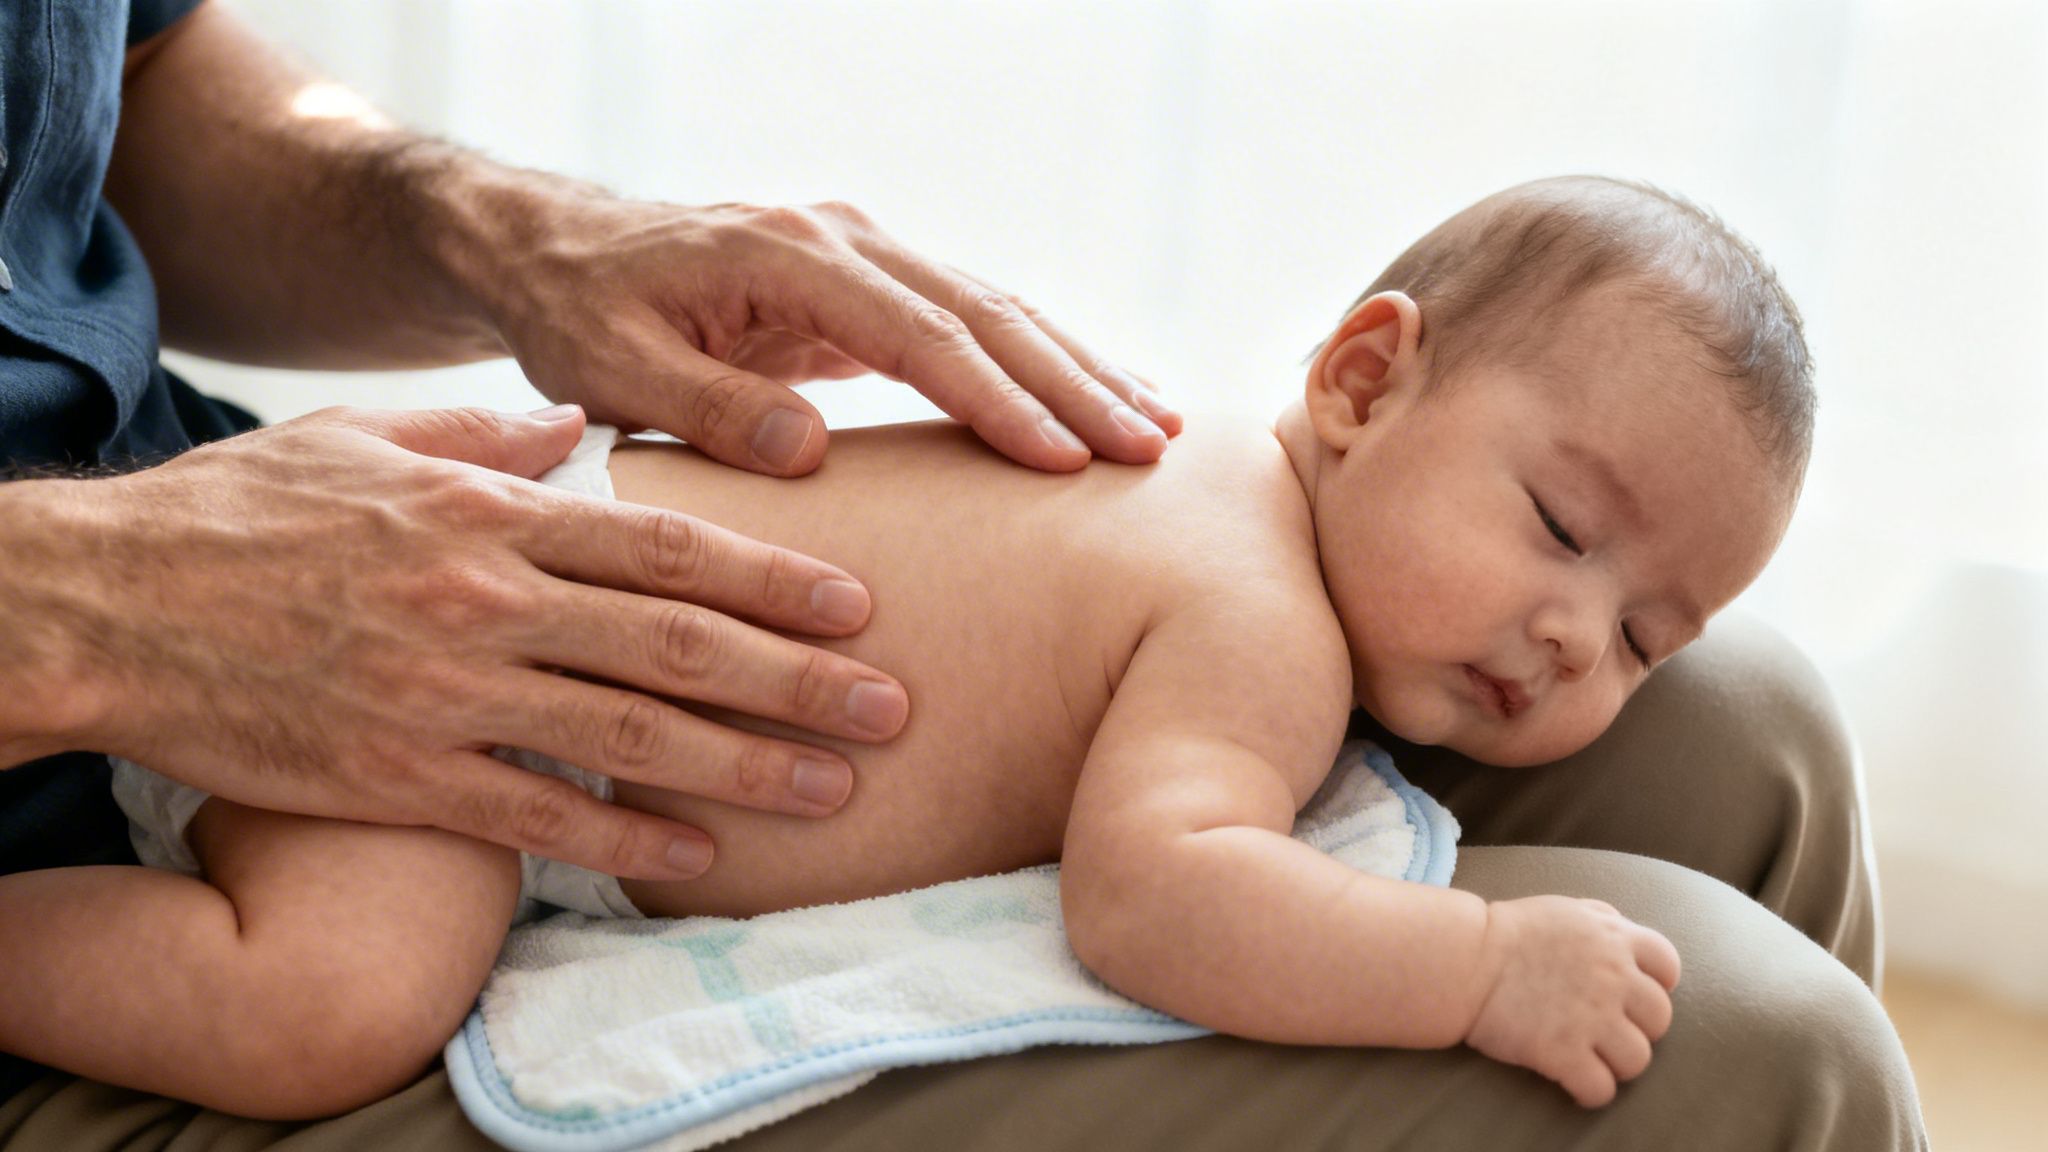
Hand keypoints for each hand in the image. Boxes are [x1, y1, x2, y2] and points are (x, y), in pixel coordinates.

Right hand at [11, 406, 908, 879]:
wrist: (103, 604)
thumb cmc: (236, 516)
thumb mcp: (362, 443)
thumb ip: (487, 435)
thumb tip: (579, 429)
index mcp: (492, 515)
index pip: (669, 545)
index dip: (776, 577)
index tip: (859, 601)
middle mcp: (489, 601)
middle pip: (678, 643)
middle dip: (798, 679)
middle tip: (893, 706)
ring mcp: (449, 692)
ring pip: (631, 735)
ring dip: (746, 766)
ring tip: (835, 787)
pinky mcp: (403, 774)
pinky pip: (538, 815)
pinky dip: (625, 838)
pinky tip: (699, 857)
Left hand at [478, 195, 1181, 474]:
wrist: (559, 252)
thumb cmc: (580, 313)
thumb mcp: (614, 368)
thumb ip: (706, 407)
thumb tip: (810, 450)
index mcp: (787, 253)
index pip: (917, 331)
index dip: (994, 398)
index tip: (1060, 459)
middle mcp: (844, 238)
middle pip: (984, 309)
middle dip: (1072, 382)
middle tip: (1150, 449)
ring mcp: (865, 253)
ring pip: (997, 307)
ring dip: (1078, 368)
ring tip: (1159, 427)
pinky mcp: (871, 283)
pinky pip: (975, 322)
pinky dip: (1041, 361)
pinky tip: (1097, 394)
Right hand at [1465, 896, 1680, 1106]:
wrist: (1465, 960)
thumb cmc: (1508, 932)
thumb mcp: (1563, 909)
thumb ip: (1601, 918)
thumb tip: (1621, 929)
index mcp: (1614, 938)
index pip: (1668, 966)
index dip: (1657, 984)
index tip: (1633, 995)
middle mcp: (1613, 978)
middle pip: (1659, 1019)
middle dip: (1638, 1027)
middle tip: (1608, 1030)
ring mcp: (1592, 1018)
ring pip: (1638, 1060)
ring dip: (1618, 1063)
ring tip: (1594, 1060)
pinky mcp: (1564, 1053)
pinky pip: (1601, 1090)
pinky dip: (1592, 1092)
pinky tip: (1576, 1084)